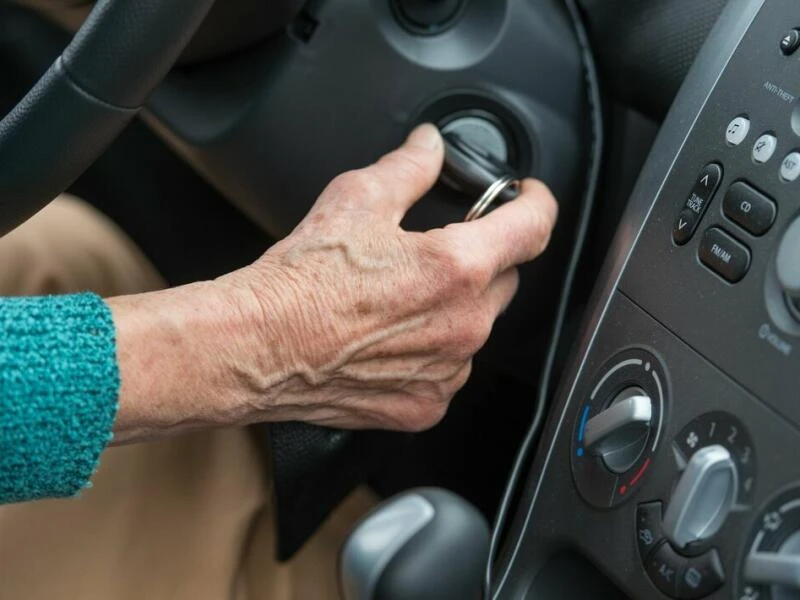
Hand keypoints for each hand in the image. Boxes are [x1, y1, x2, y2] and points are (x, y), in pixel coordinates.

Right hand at [110, 125, 556, 441]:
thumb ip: (409, 166)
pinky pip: (449, 370)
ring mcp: (447, 371)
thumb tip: (430, 146)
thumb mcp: (356, 200)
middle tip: (430, 252)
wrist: (257, 348)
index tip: (526, 198)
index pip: (533, 227)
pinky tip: (390, 339)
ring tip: (397, 300)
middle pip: (504, 279)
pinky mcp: (425, 404)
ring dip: (455, 309)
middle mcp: (463, 324)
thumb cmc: (299, 283)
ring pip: (477, 327)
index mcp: (456, 267)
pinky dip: (433, 352)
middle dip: (480, 259)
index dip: (535, 202)